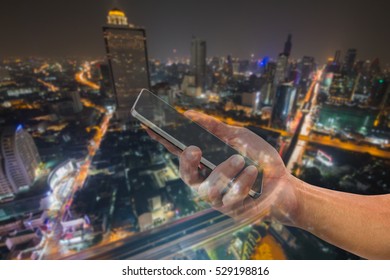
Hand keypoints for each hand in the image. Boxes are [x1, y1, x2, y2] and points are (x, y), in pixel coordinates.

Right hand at [146, 110, 299, 223]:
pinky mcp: (233, 211)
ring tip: (239, 159)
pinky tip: (253, 171)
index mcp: (206, 164)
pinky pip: (231, 197)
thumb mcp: (238, 137)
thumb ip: (214, 128)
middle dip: (187, 163)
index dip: (164, 141)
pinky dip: (243, 181)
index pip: (180, 152)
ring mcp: (219, 199)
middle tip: (194, 149)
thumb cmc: (259, 159)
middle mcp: (207, 183)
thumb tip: (188, 114)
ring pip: (208, 189)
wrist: (286, 184)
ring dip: (224, 171)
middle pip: (186, 176)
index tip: (149, 126)